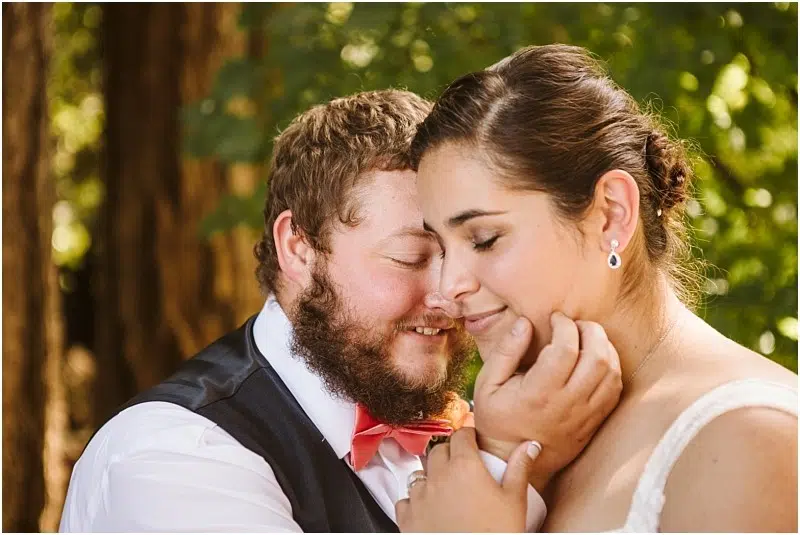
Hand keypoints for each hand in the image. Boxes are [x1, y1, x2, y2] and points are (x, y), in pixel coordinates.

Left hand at [395, 427, 533, 532]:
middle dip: (450, 453)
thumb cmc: (496, 533)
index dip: (468, 435)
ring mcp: (419, 497)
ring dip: (431, 477)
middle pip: (439, 451)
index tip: (474, 441)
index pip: (461, 435)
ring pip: (420, 474)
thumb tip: (530, 445)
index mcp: (464, 466)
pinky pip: (405, 500)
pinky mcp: (407, 518)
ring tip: (446, 489)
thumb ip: (520, 467)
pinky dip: (415, 501)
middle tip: (463, 465)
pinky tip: (428, 509)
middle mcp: (437, 477)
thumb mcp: (515, 500)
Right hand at [473, 312, 621, 490]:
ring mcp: (585, 415)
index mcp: (539, 393)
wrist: (512, 460)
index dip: (564, 325)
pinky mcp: (594, 422)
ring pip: (611, 373)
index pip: (565, 348)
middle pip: (597, 357)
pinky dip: (611, 368)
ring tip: (585, 339)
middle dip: (590, 330)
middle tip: (575, 324)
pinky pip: (615, 390)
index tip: (555, 318)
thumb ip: (506, 351)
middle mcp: (567, 404)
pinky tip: (595, 360)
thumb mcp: (487, 384)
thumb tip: (525, 323)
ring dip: (603, 347)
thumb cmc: (497, 419)